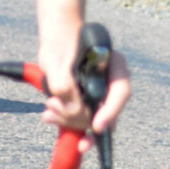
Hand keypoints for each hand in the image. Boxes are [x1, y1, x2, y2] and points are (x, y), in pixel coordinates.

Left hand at [37, 29, 130, 150]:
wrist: (57, 43)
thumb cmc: (60, 44)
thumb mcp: (57, 61)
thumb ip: (63, 84)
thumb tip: (70, 108)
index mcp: (114, 64)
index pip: (121, 92)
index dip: (111, 111)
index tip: (97, 126)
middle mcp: (112, 82)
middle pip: (104, 111)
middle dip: (78, 117)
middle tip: (53, 108)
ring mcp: (102, 94)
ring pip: (91, 120)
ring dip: (67, 119)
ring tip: (48, 109)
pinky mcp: (88, 104)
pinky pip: (82, 121)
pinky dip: (66, 122)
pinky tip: (50, 116)